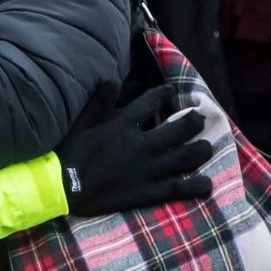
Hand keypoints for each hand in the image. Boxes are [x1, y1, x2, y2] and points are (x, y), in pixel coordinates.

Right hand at [56, 84, 213, 216]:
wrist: (64, 188)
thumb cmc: (70, 153)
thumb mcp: (81, 122)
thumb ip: (99, 101)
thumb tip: (111, 78)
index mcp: (123, 125)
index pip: (150, 103)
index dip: (163, 94)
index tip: (170, 90)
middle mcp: (141, 145)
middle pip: (179, 129)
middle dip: (193, 121)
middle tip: (199, 118)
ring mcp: (149, 170)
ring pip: (186, 156)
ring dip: (200, 149)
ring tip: (205, 146)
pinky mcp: (150, 192)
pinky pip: (180, 188)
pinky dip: (196, 185)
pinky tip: (206, 182)